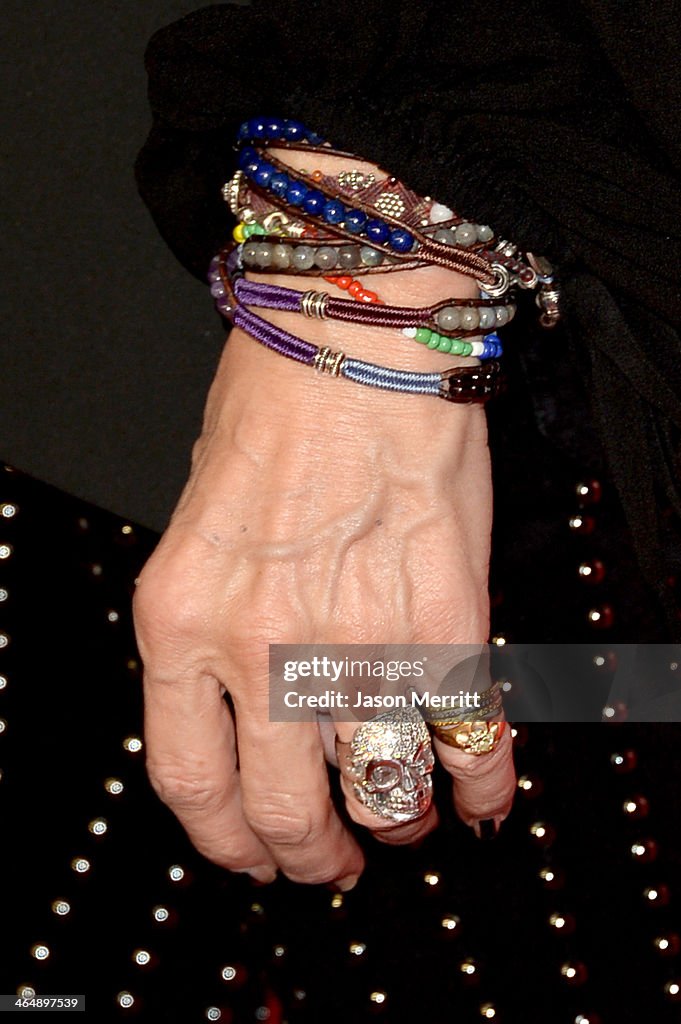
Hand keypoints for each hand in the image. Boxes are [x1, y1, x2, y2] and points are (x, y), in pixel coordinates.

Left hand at [133, 155, 515, 886]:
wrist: (355, 337)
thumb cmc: (275, 409)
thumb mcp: (199, 526)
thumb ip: (215, 627)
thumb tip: (252, 706)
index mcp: (181, 621)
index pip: (189, 778)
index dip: (227, 839)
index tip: (255, 854)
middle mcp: (262, 647)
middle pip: (286, 807)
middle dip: (314, 854)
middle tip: (332, 860)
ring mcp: (357, 641)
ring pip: (383, 784)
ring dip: (397, 818)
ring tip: (404, 818)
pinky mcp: (444, 621)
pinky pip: (469, 736)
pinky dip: (481, 783)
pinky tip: (479, 795)